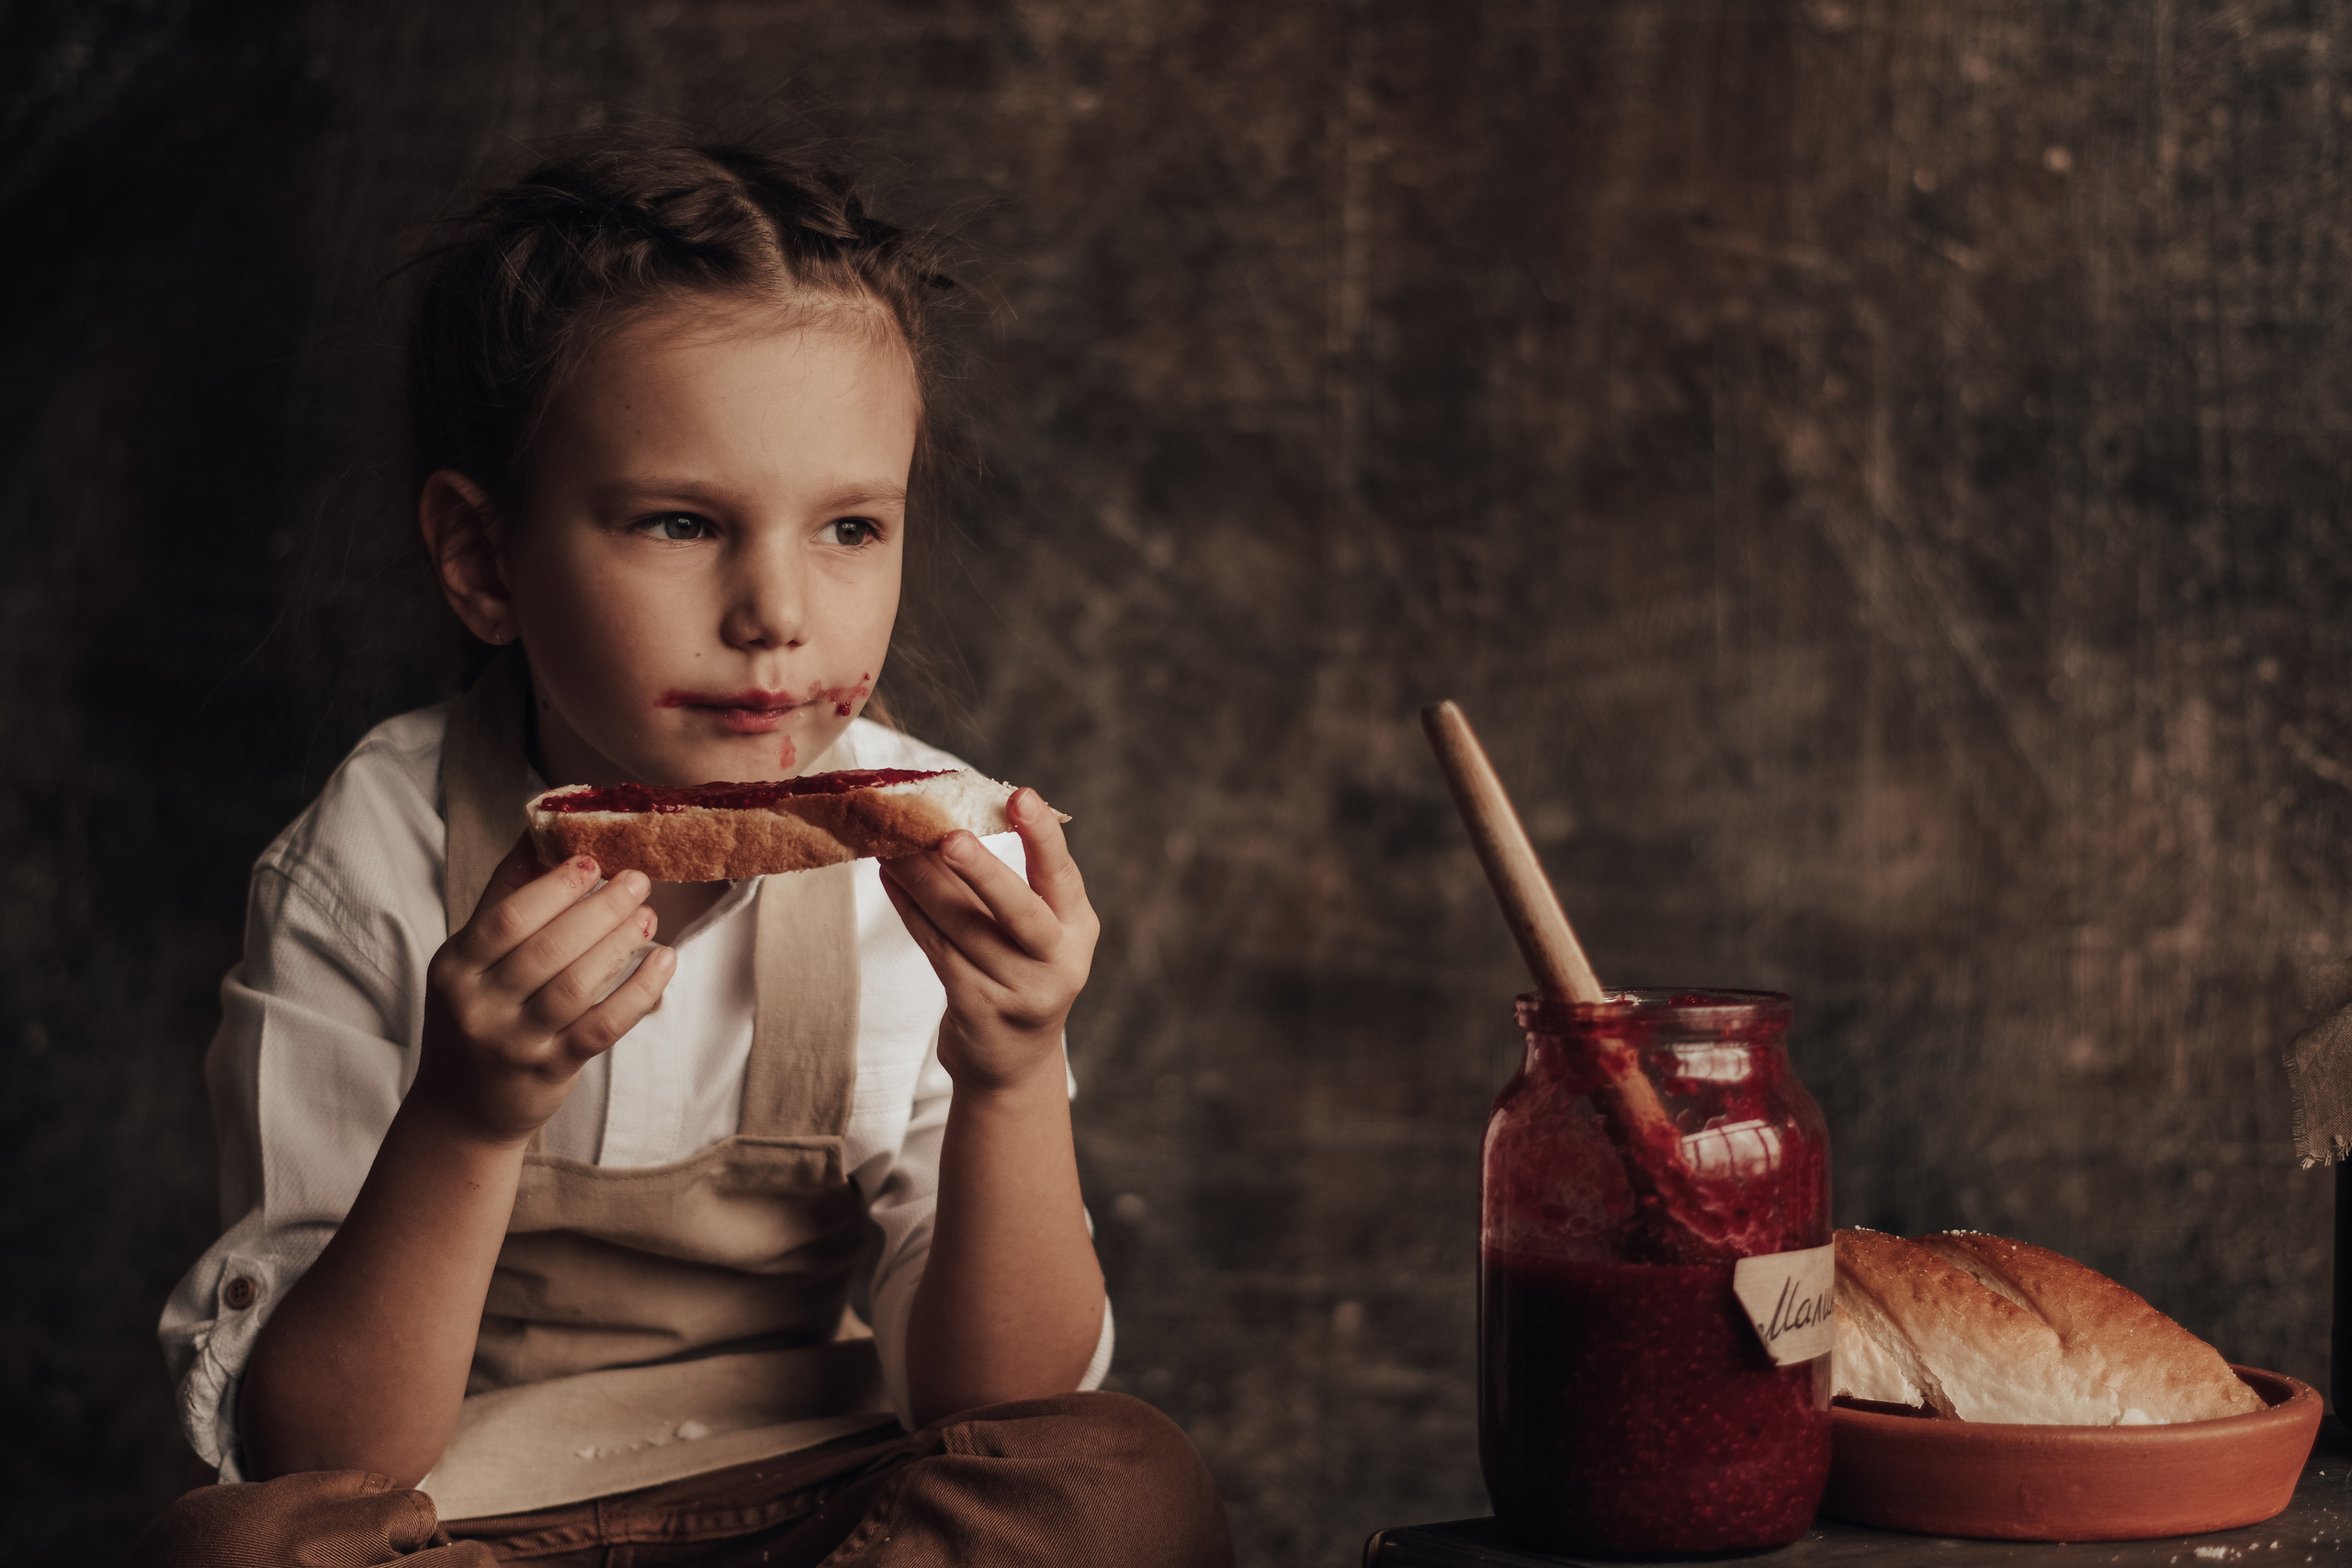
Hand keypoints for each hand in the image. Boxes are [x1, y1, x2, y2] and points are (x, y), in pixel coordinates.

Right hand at [414, 834, 676, 1144]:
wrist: (460, 1111)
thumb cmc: (475, 1017)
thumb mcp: (470, 962)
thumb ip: (503, 900)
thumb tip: (538, 832)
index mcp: (455, 967)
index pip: (506, 919)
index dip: (553, 887)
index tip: (592, 861)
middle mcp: (478, 1006)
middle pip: (547, 949)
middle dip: (598, 910)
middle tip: (637, 881)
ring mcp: (514, 1042)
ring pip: (576, 986)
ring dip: (620, 945)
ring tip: (650, 916)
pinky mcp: (549, 1071)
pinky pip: (602, 1026)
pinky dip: (638, 992)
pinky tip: (664, 962)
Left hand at [879, 790, 1098, 1092]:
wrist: (1012, 1063)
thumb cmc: (1020, 974)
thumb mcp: (1036, 933)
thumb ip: (1005, 887)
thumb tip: (944, 820)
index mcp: (1077, 929)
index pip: (1062, 876)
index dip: (1043, 836)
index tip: (1021, 796)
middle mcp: (1056, 961)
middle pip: (1018, 911)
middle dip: (983, 871)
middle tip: (948, 838)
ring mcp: (1018, 991)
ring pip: (962, 926)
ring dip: (922, 880)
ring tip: (892, 841)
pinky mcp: (977, 1009)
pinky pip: (936, 949)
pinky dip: (911, 910)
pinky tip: (891, 879)